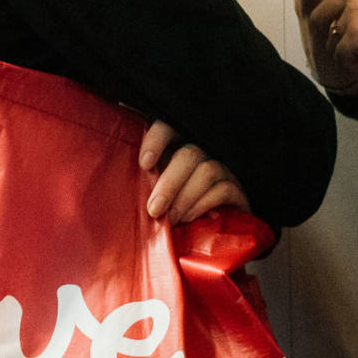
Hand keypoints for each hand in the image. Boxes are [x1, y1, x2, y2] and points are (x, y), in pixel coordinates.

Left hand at [137, 120, 251, 223]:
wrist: (206, 230)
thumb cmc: (170, 205)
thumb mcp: (153, 189)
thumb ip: (142, 181)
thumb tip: (120, 182)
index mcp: (177, 144)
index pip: (168, 127)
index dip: (157, 140)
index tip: (145, 164)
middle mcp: (203, 150)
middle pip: (189, 154)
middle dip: (169, 183)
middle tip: (154, 210)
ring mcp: (223, 167)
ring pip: (207, 170)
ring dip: (185, 198)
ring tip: (171, 220)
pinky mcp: (237, 188)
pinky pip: (223, 190)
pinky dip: (203, 204)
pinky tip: (189, 219)